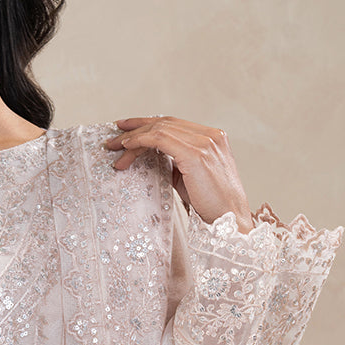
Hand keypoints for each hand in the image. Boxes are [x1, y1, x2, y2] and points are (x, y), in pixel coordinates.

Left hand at [104, 116, 252, 232]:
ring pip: (160, 129)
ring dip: (133, 138)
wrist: (230, 221)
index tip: (127, 129)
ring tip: (115, 148)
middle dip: (136, 128)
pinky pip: (159, 139)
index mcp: (213, 138)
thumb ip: (176, 162)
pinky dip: (140, 141)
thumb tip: (152, 156)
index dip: (148, 124)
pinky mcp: (195, 154)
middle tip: (114, 138)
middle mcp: (210, 135)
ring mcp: (205, 142)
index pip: (175, 124)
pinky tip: (127, 149)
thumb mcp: (191, 177)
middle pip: (165, 123)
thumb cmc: (212, 205)